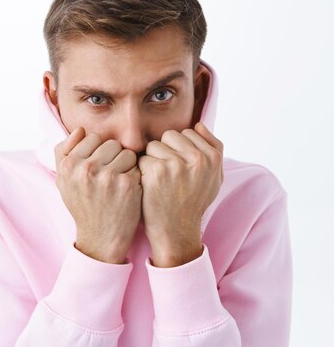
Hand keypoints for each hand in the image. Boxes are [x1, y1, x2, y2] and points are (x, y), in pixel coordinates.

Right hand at [54, 126, 141, 263]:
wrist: (100, 238)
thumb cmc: (82, 205)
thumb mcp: (63, 181)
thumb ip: (64, 152)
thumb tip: (80, 129)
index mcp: (68, 165)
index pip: (91, 137)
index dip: (98, 152)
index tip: (97, 168)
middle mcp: (86, 168)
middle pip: (110, 143)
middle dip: (113, 157)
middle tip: (110, 177)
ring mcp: (107, 176)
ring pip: (126, 152)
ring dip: (126, 165)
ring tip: (119, 183)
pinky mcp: (127, 184)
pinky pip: (138, 165)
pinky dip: (136, 176)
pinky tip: (129, 190)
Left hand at [138, 122, 223, 266]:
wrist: (176, 231)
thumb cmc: (192, 203)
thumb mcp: (213, 178)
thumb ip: (213, 148)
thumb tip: (199, 124)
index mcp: (213, 157)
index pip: (188, 133)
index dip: (179, 149)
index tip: (180, 169)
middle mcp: (198, 158)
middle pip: (169, 136)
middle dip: (165, 151)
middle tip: (167, 175)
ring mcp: (177, 164)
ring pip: (154, 146)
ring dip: (152, 160)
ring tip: (159, 181)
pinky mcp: (157, 171)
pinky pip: (141, 158)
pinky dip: (141, 171)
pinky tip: (149, 186)